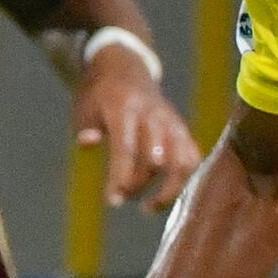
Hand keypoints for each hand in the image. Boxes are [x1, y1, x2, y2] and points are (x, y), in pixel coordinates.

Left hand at [76, 42, 195, 204]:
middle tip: (121, 199)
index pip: (127, 148)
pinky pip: (193, 158)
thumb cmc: (100, 95)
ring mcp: (172, 122)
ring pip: (182, 162)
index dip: (122, 177)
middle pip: (155, 160)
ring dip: (169, 190)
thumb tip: (88, 143)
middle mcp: (153, 115)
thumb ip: (87, 126)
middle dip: (138, 186)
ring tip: (150, 208)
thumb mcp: (85, 107)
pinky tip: (168, 193)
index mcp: (125, 108)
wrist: (125, 69)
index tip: (113, 201)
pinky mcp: (183, 130)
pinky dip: (184, 179)